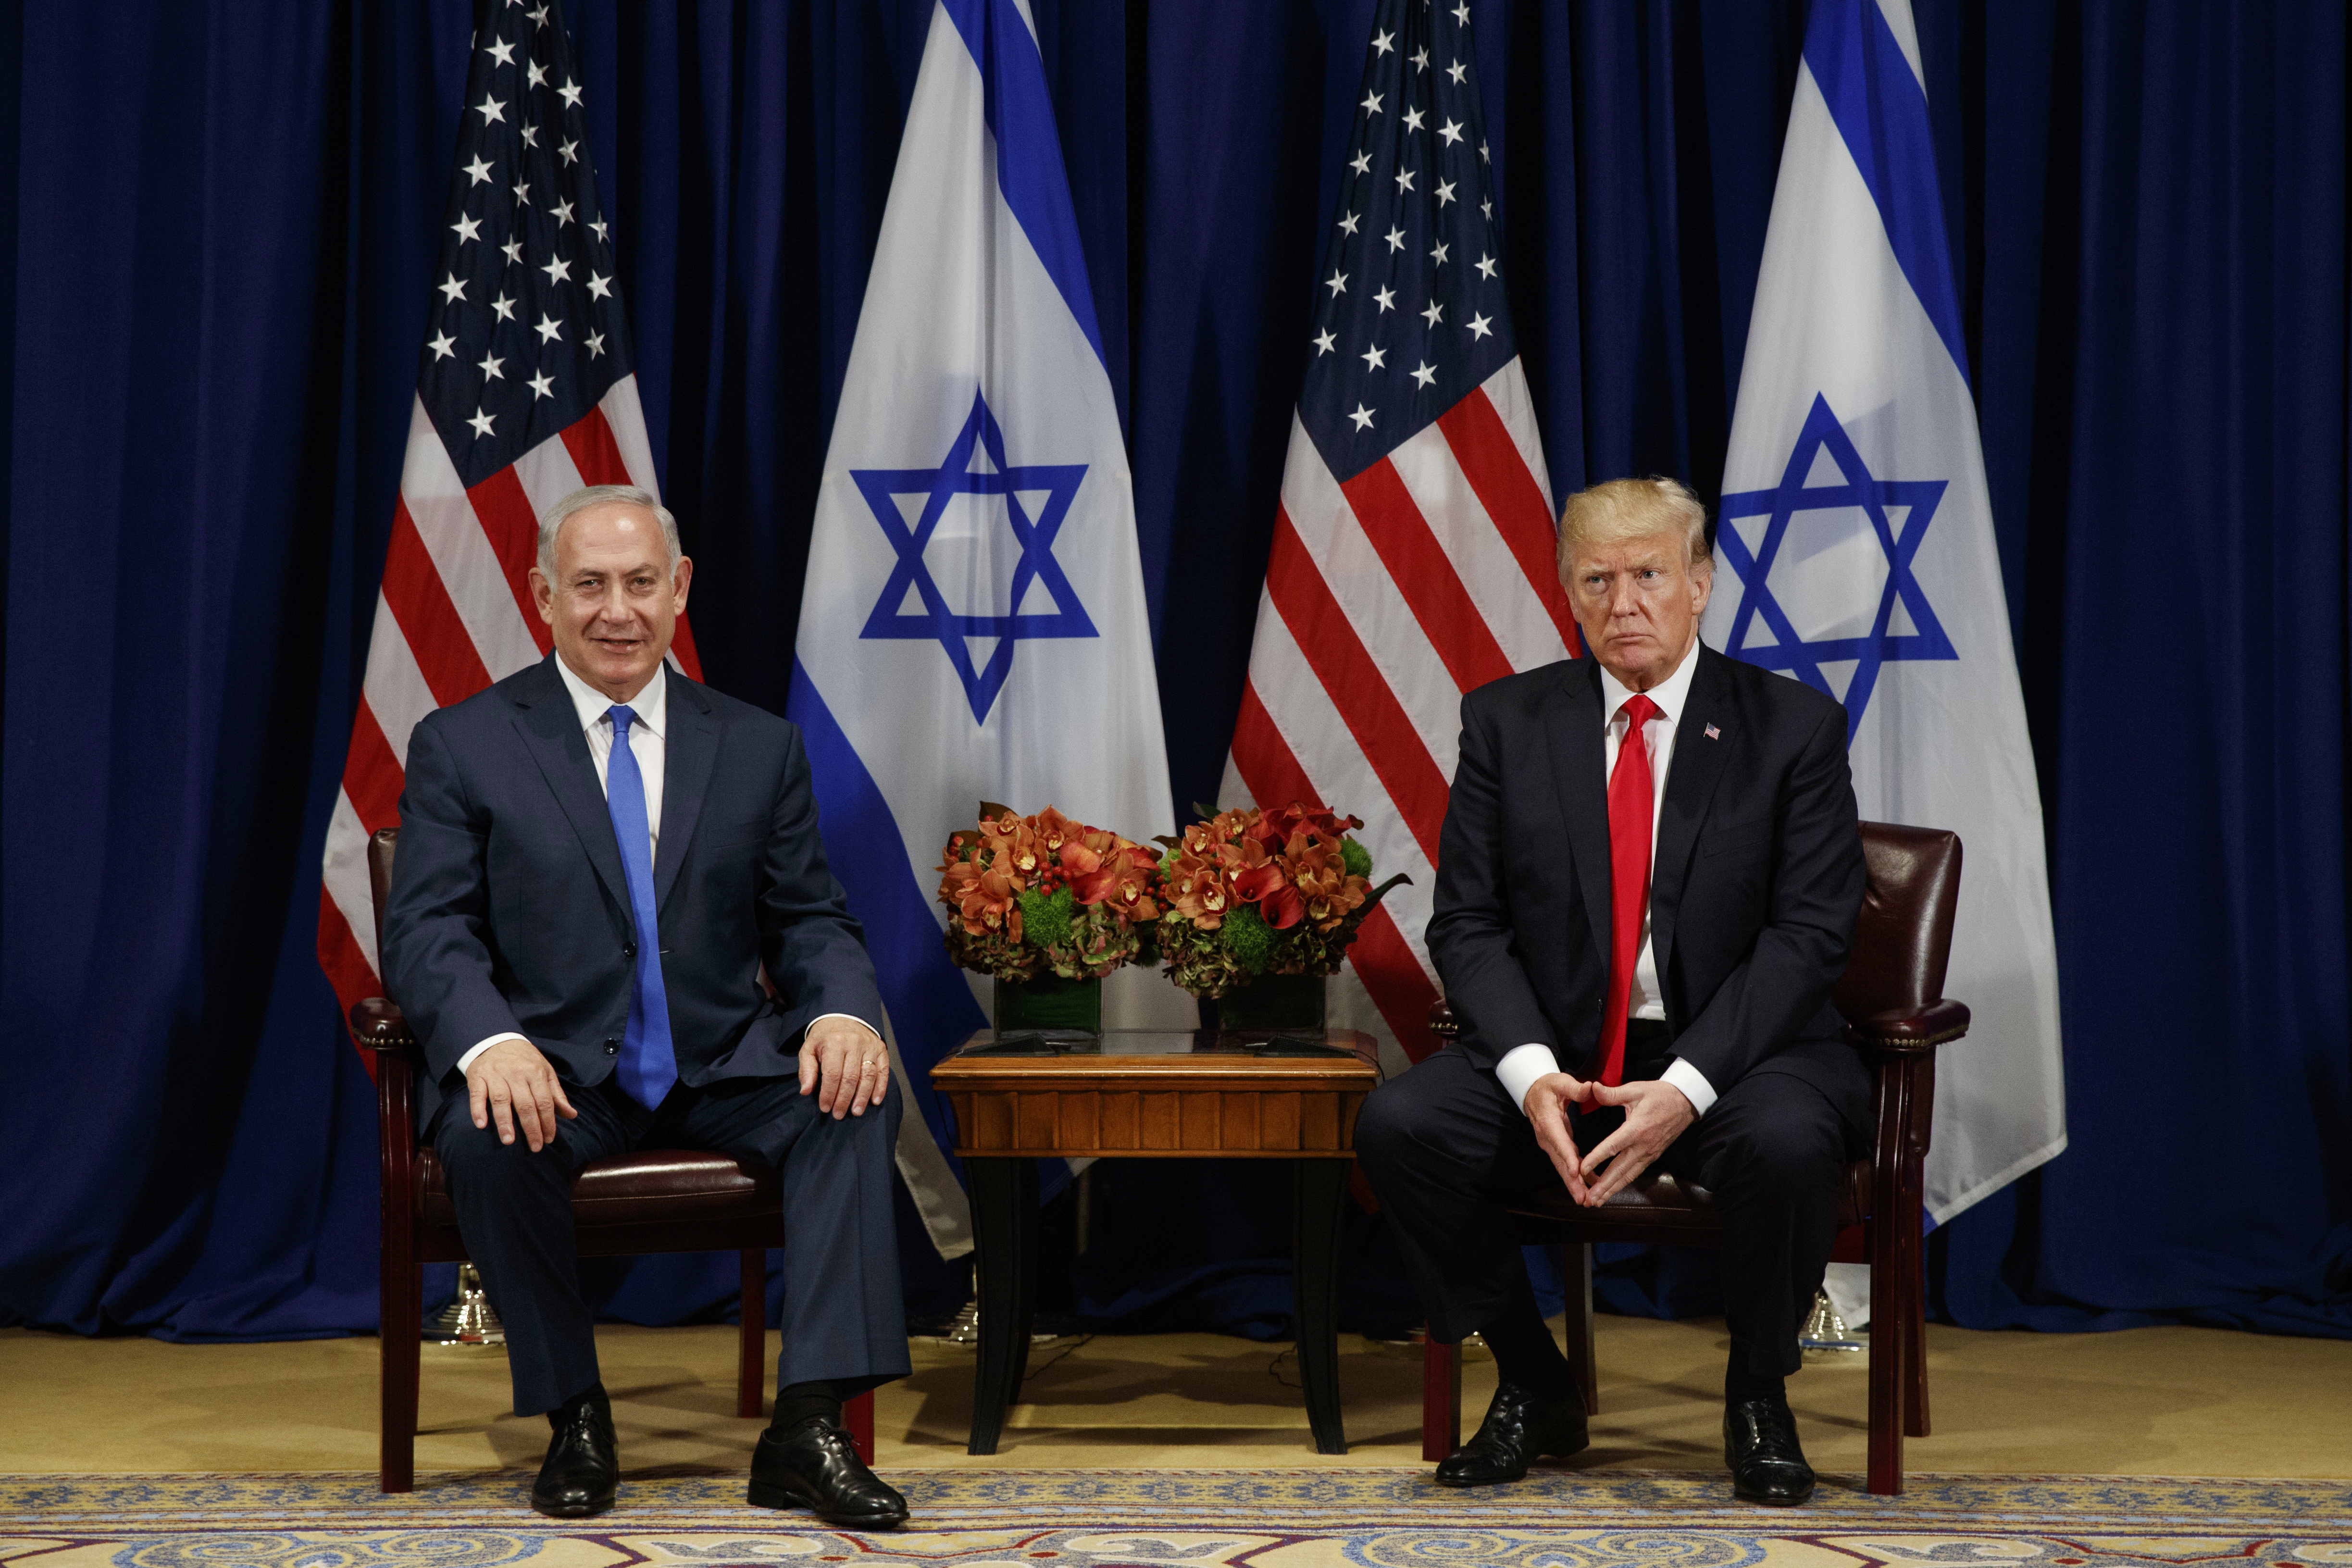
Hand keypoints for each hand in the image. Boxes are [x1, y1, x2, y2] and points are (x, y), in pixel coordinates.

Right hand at [466, 1038, 578, 1151]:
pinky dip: (478, 1109)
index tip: (549, 1139)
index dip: (548, 1121)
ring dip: (505, 1122)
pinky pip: (477, 1094)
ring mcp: (496, 1074)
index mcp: (536, 1072)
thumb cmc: (524, 1060)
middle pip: (525, 1104)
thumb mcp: (545, 1071)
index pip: (544, 1101)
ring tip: (509, 1141)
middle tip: (535, 1147)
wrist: (496, 1039)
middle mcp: (516, 1073)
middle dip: (531, 1127)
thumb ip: (556, 1095)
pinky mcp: (478, 1076)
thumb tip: (572, 1115)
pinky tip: (481, 1124)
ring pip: (501, 1100)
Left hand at [799, 1016, 888, 1118]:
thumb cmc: (824, 1038)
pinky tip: (875, 1101)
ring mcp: (869, 1046)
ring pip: (868, 1075)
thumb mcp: (809, 1049)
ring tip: (856, 1112)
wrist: (843, 1016)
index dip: (829, 1093)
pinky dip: (881, 1087)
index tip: (825, 1108)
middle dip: (844, 1099)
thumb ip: (806, 1070)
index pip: (833, 1074)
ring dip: (862, 1096)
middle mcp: (854, 1043)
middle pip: (851, 1077)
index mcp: (834, 1043)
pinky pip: (883, 1070)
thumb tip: (806, 1091)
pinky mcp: (880, 1049)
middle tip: (839, 1114)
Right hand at [1523, 1071, 1601, 1203]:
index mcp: (1548, 1121)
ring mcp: (1550, 1144)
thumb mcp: (1560, 1081)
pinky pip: (1566, 1164)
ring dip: (1573, 1184)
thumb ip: (1575, 1088)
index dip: (1567, 1157)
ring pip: (1562, 1167)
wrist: (1533, 1093)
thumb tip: (1590, 1088)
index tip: (1575, 1172)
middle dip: (1570, 1181)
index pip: (1558, 1141)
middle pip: (1559, 1161)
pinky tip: (1591, 1187)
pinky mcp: (1556, 1147)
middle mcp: (1547, 1137)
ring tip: (1586, 1200)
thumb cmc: (1548, 1087)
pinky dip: (1577, 1177)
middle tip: (1582, 1198)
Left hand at [1576, 1078, 1696, 1205]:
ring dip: (1612, 1190)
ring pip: (1628, 1176)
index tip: (1582, 1169)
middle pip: (1620, 1170)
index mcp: (1636, 1129)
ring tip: (1597, 1202)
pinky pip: (1635, 1173)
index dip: (1596, 1159)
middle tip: (1588, 1199)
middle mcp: (1643, 1146)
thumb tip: (1592, 1088)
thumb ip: (1612, 1093)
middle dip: (1603, 1186)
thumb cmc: (1659, 1094)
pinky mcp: (1653, 1156)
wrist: (1685, 1102)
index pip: (1612, 1147)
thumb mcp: (1635, 1089)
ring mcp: (1649, 1154)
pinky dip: (1622, 1183)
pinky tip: (1612, 1190)